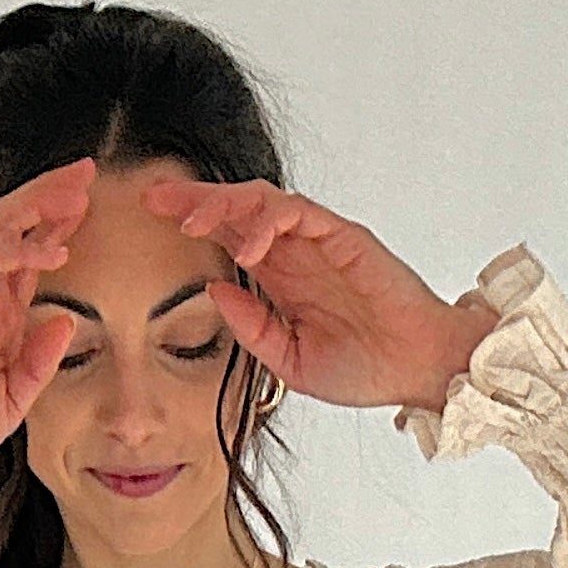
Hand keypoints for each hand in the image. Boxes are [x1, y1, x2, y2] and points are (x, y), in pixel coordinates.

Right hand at [0, 156, 97, 481]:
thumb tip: (68, 322)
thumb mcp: (11, 401)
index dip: (59, 227)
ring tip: (76, 187)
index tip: (89, 205)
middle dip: (52, 195)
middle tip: (87, 172)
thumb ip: (39, 364)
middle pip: (19, 226)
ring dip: (39, 204)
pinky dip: (22, 250)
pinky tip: (54, 250)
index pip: (32, 257)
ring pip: (3, 228)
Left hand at [139, 177, 501, 415]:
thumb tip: (210, 292)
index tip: (150, 216)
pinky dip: (267, 220)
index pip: (227, 236)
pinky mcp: (343, 236)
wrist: (417, 369)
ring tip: (192, 221)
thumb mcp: (290, 360)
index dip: (190, 222)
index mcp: (280, 279)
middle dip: (193, 199)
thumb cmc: (364, 368)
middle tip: (155, 198)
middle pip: (236, 209)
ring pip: (261, 202)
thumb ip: (251, 328)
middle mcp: (295, 252)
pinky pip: (299, 212)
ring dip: (223, 205)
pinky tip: (247, 245)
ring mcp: (318, 241)